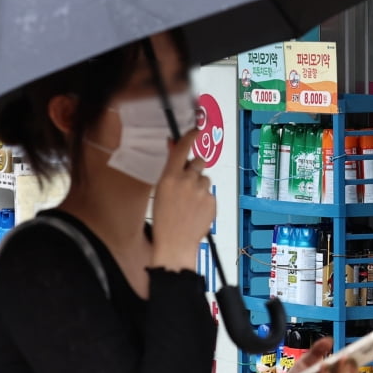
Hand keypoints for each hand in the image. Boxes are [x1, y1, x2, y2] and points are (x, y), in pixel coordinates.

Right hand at [150, 129, 214, 271]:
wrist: (175, 243)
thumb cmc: (163, 219)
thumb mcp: (160, 192)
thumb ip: (171, 173)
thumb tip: (177, 157)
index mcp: (170, 177)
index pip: (182, 149)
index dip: (190, 136)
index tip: (196, 129)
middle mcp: (187, 181)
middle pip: (198, 162)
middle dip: (195, 168)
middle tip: (188, 183)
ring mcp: (201, 191)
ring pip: (205, 179)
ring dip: (200, 186)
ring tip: (190, 203)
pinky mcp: (212, 201)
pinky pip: (210, 194)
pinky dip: (205, 200)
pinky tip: (196, 211)